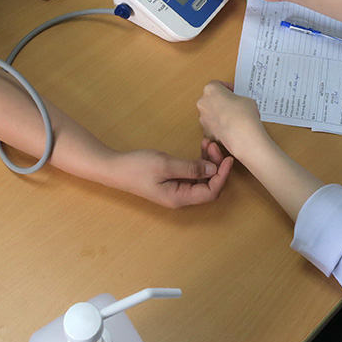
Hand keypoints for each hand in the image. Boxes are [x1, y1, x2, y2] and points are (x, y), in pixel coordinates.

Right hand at [112, 147, 232, 207]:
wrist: (113, 168)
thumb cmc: (137, 167)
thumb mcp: (165, 164)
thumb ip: (190, 167)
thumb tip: (213, 169)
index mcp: (180, 197)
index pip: (210, 192)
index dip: (222, 177)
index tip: (228, 159)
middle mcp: (180, 197)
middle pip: (208, 185)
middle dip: (216, 166)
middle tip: (214, 146)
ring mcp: (176, 189)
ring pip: (201, 178)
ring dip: (207, 162)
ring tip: (207, 143)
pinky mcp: (171, 181)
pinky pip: (192, 174)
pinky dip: (198, 162)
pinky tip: (199, 149)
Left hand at [197, 80, 268, 156]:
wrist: (242, 135)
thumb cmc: (244, 114)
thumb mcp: (246, 99)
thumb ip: (238, 99)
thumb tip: (239, 105)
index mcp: (211, 89)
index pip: (217, 84)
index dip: (227, 88)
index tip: (233, 91)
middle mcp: (203, 102)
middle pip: (211, 99)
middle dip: (221, 101)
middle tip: (233, 105)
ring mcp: (203, 118)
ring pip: (210, 113)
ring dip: (219, 114)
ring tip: (233, 118)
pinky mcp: (206, 132)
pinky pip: (212, 127)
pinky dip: (219, 127)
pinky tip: (230, 129)